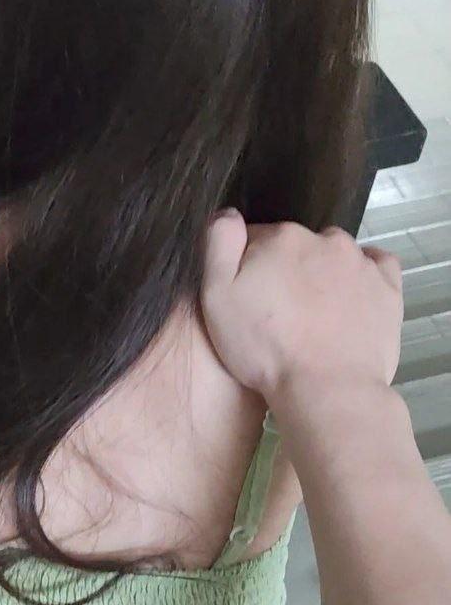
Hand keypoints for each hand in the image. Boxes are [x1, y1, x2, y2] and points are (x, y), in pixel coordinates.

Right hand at [200, 209, 403, 404]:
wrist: (326, 389)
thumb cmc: (266, 349)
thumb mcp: (217, 297)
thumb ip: (218, 245)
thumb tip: (227, 215)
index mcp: (280, 238)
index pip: (255, 240)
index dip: (246, 269)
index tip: (246, 299)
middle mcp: (324, 240)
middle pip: (296, 247)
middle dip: (286, 271)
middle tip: (278, 315)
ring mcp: (361, 263)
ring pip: (334, 257)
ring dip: (323, 275)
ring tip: (314, 317)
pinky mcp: (387, 288)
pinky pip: (376, 267)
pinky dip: (363, 276)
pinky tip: (351, 298)